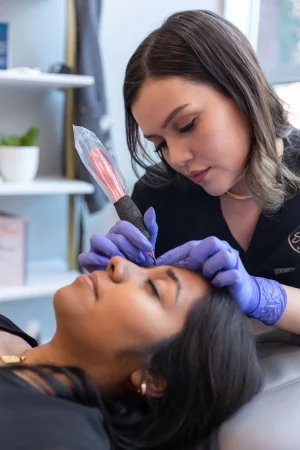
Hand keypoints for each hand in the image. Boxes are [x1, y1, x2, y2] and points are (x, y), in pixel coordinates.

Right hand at [78, 207, 157, 271]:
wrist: (131, 279)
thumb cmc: (139, 260)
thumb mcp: (148, 245)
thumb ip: (150, 228)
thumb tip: (150, 210)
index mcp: (119, 231)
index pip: (123, 226)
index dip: (137, 236)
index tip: (149, 248)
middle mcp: (107, 237)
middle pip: (114, 236)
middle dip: (130, 248)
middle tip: (140, 259)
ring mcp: (96, 248)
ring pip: (96, 239)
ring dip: (112, 251)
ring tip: (124, 261)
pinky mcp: (88, 260)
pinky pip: (85, 256)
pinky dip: (96, 260)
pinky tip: (109, 266)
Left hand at [157, 237, 286, 324]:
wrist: (242, 294)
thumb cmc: (216, 280)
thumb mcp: (199, 271)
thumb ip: (186, 266)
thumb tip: (162, 268)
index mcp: (211, 247)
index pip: (191, 245)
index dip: (175, 253)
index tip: (161, 263)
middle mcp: (223, 250)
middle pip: (211, 242)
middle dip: (199, 255)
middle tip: (193, 268)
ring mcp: (234, 262)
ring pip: (222, 256)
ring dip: (211, 268)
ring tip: (207, 278)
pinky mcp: (240, 276)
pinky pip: (230, 274)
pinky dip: (220, 280)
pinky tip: (216, 285)